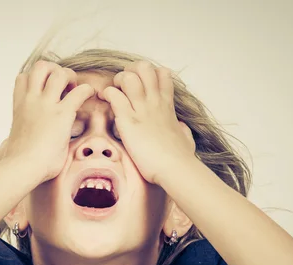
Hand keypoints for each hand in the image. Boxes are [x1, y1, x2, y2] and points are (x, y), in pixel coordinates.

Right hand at [0, 61, 94, 182]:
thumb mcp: (6, 146)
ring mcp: (46, 105)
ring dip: (71, 77)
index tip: (45, 91)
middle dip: (55, 70)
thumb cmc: (15, 162)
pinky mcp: (62, 114)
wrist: (23, 167)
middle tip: (63, 85)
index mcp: (19, 106)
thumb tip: (4, 148)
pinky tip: (89, 97)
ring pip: (59, 73)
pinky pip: (80, 92)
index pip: (23, 78)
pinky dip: (87, 91)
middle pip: (41, 67)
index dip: (37, 80)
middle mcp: (31, 100)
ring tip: (75, 90)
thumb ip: (7, 142)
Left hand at [98, 62, 195, 184]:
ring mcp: (141, 109)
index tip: (139, 86)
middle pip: (144, 68)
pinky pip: (114, 95)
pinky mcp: (129, 120)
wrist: (175, 168)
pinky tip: (105, 102)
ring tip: (114, 94)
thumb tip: (180, 127)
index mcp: (167, 105)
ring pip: (128, 77)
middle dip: (130, 71)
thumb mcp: (186, 138)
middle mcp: (154, 102)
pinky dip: (107, 94)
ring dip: (117, 82)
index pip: (161, 73)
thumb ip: (182, 129)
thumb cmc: (180, 157)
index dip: (148, 74)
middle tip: (123, 86)